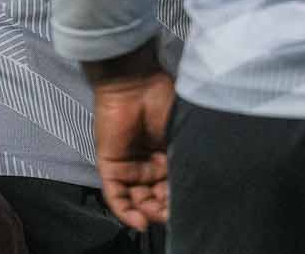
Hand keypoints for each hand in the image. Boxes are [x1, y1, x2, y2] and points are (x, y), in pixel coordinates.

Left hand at [84, 42, 174, 230]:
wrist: (135, 83)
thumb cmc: (163, 101)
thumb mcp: (182, 134)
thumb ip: (186, 160)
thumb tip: (194, 188)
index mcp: (168, 154)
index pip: (173, 186)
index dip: (179, 199)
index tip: (189, 203)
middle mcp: (148, 163)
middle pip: (155, 197)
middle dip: (163, 209)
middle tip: (170, 210)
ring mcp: (128, 165)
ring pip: (137, 200)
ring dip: (147, 212)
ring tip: (155, 214)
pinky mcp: (109, 166)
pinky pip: (116, 195)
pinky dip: (126, 212)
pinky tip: (139, 221)